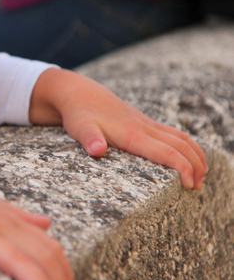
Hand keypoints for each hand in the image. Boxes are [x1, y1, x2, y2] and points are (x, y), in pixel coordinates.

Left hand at [30, 68, 206, 188]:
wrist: (79, 92)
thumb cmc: (78, 114)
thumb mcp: (79, 128)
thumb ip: (89, 139)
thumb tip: (97, 150)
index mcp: (131, 134)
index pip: (166, 152)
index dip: (181, 168)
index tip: (189, 185)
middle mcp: (143, 127)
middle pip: (179, 145)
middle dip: (194, 166)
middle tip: (197, 187)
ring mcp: (145, 123)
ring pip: (179, 137)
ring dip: (195, 154)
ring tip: (201, 174)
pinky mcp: (143, 121)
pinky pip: (172, 132)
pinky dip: (186, 144)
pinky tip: (188, 155)